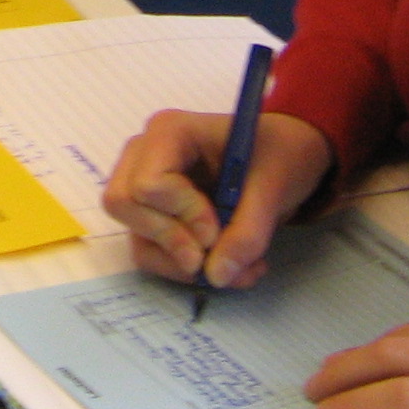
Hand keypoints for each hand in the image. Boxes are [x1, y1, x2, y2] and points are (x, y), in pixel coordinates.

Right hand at [102, 109, 333, 290]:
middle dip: (172, 241)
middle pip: (125, 205)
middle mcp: (144, 155)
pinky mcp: (152, 215)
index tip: (216, 231)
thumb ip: (247, 232)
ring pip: (136, 236)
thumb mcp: (273, 187)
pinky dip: (184, 269)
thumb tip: (216, 276)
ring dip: (183, 265)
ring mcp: (143, 186)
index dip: (181, 214)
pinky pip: (150, 252)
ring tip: (237, 267)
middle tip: (215, 254)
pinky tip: (225, 263)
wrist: (283, 160)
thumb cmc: (277, 155)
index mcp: (170, 132)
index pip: (148, 182)